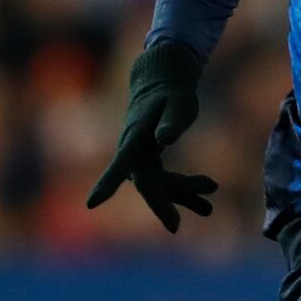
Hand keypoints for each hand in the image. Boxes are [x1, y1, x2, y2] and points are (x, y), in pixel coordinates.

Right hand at [86, 38, 217, 231]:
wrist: (162, 83)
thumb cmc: (171, 93)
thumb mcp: (179, 103)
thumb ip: (173, 121)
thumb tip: (165, 140)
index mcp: (135, 140)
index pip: (122, 166)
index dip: (108, 184)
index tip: (91, 203)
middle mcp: (133, 153)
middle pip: (149, 184)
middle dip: (169, 201)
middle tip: (192, 216)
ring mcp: (140, 158)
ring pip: (160, 184)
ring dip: (184, 194)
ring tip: (210, 208)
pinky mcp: (150, 160)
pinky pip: (165, 180)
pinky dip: (185, 187)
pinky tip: (209, 189)